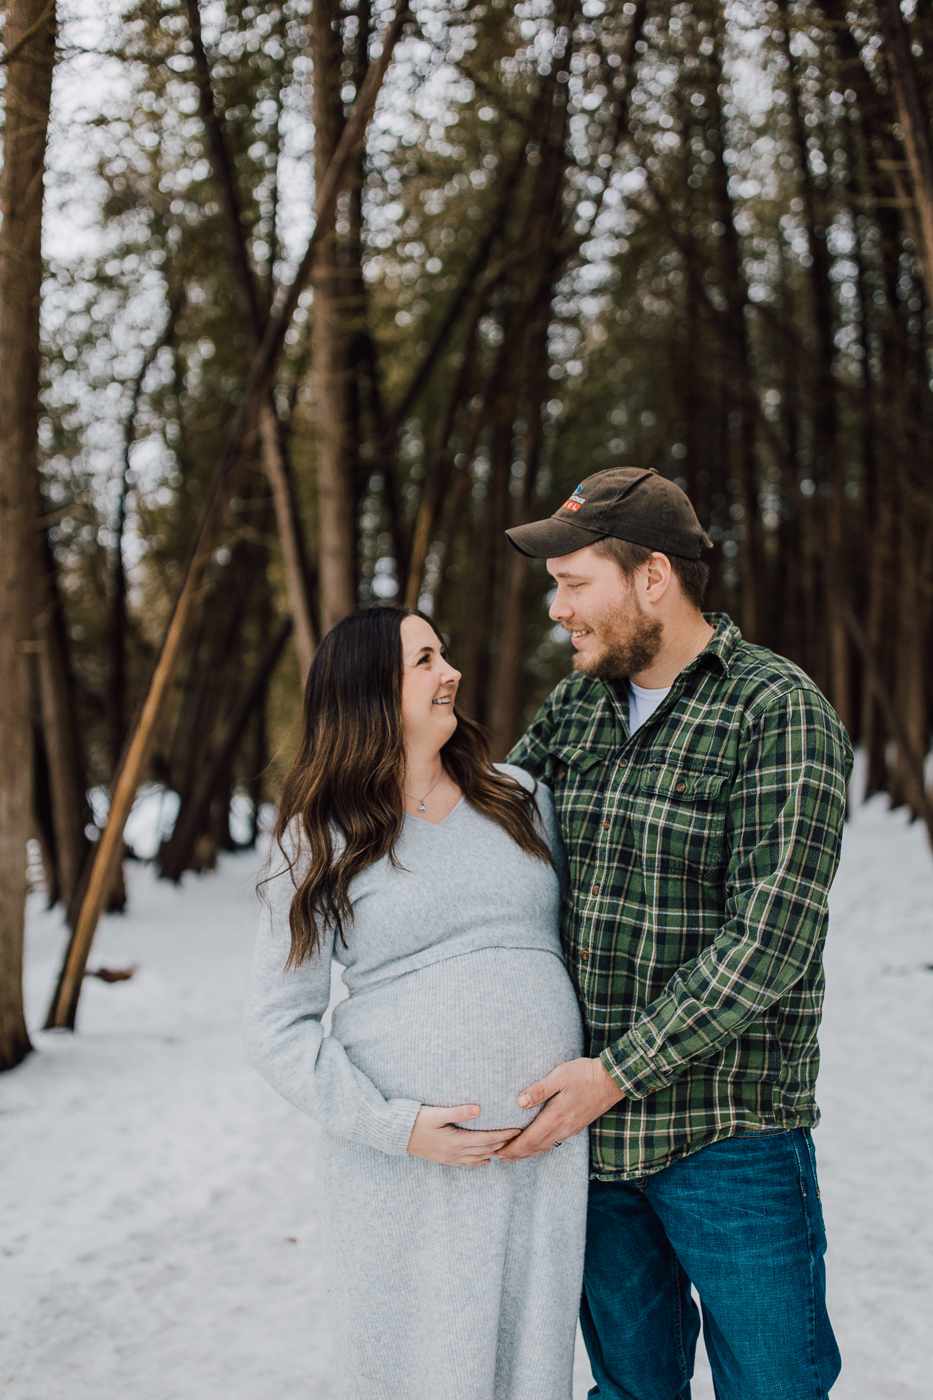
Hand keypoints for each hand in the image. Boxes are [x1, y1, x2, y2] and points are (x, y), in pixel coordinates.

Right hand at [407, 1104, 520, 1165]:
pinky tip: (485, 1160)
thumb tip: (479, 1109)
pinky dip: (479, 1162)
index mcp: (456, 1141)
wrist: (396, 1135)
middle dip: (503, 1144)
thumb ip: (458, 1112)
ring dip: (493, 1153)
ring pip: (478, 1158)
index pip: (486, 1140)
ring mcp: (449, 1158)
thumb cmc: (416, 1120)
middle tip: (518, 1138)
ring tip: (506, 1147)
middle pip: (485, 1150)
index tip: (517, 1130)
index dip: (503, 1135)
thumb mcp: (436, 1113)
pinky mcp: (444, 1159)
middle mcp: (455, 1153)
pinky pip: (466, 1163)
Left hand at [495, 1058, 624, 1161]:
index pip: (529, 1140)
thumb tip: (519, 1102)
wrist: (612, 1080)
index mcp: (556, 1117)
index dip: (513, 1148)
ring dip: (528, 1153)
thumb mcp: (559, 1076)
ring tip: (514, 1155)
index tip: (498, 1152)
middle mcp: (563, 1128)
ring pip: (545, 1147)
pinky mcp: (576, 1127)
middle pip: (535, 1148)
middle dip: (516, 1154)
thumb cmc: (584, 1074)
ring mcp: (571, 1130)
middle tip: (499, 1157)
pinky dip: (541, 1148)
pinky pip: (554, 1143)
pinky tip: (537, 1146)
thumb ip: (539, 1089)